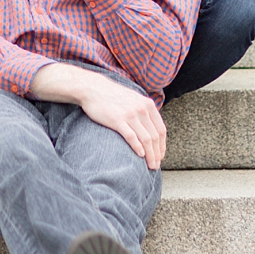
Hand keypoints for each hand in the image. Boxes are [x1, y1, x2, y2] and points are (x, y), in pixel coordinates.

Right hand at [35, 64, 166, 169]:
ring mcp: (130, 115)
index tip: (160, 155)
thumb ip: (143, 110)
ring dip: (150, 155)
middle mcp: (142, 109)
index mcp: (148, 105)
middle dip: (157, 154)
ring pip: (146, 139)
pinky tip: (140, 155)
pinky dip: (138, 148)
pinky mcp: (117, 120)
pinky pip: (132, 137)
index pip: (161, 130)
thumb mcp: (133, 98)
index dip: (162, 145)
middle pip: (155, 137)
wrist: (92, 88)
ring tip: (150, 164)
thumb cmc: (111, 95)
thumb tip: (150, 126)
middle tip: (155, 165)